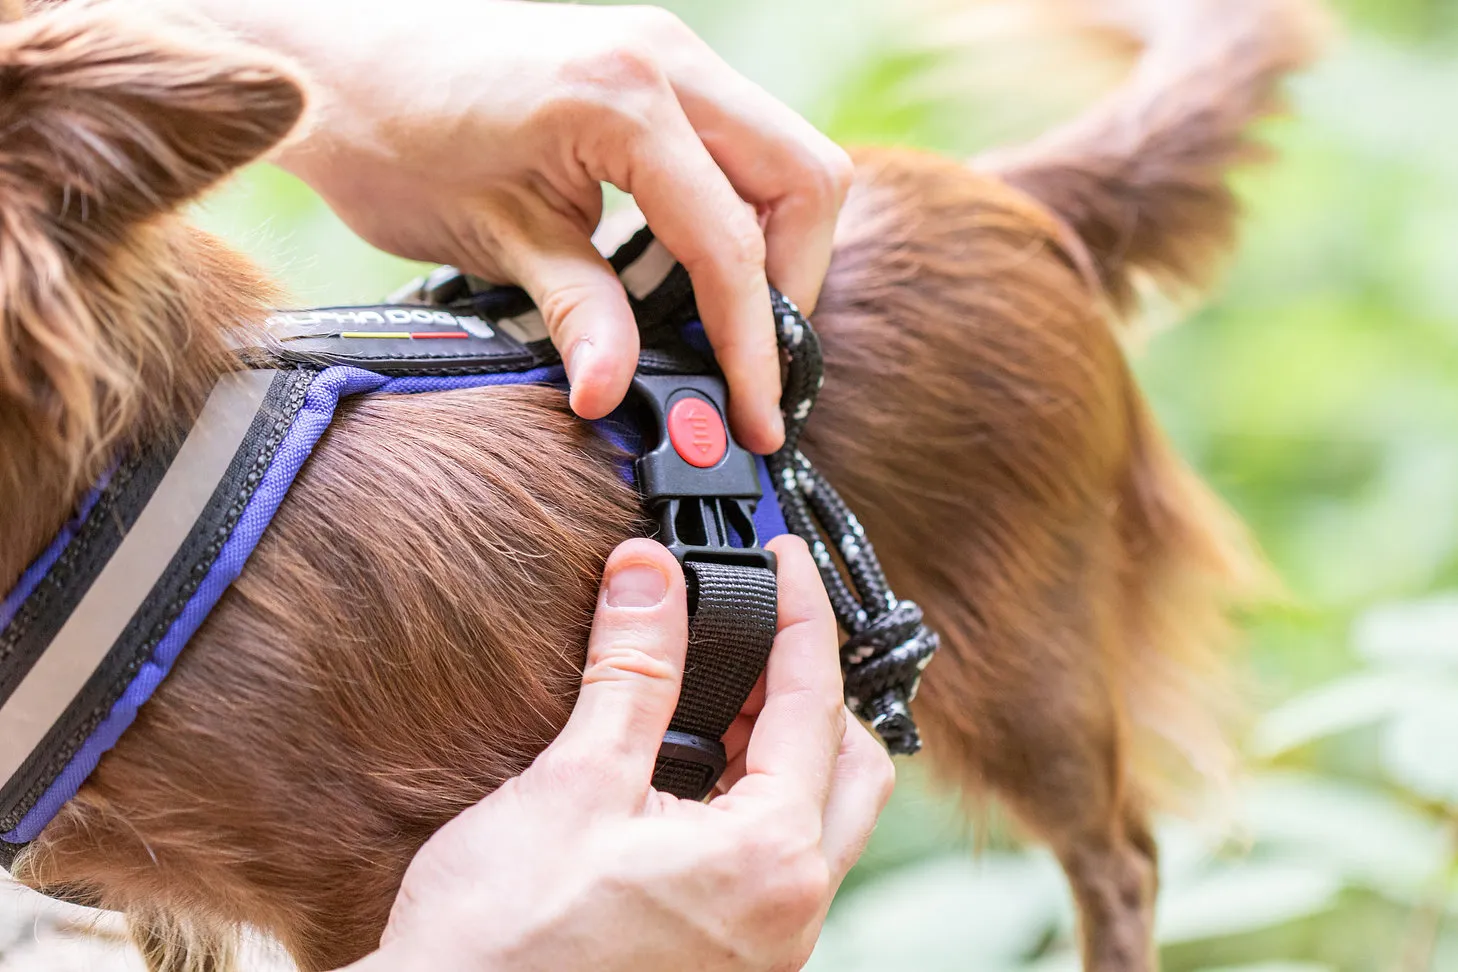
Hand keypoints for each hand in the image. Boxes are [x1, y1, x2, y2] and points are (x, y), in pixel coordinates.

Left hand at [197, 0, 852, 453]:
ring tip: (723, 325)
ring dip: (774, 247)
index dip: (752, 344)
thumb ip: (572, 310)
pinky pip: (741, 143)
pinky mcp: (655, 68)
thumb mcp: (485, 236)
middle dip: (790, 286)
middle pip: (806, 181)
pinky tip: (691, 267)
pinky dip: (740, 211)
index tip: (753, 419)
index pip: (732, 242)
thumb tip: (616, 394)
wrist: (329, 56)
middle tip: (747, 363)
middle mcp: (665, 60)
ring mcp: (666, 53)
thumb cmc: (386, 134)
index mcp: (622, 100)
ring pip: (787, 156)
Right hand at [348, 535, 893, 971]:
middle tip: (759, 628)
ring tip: (718, 687)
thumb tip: (649, 576)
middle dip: (814, 686)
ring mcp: (764, 945)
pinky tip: (690, 768)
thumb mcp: (575, 784)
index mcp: (770, 862)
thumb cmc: (504, 942)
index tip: (782, 557)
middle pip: (849, 765)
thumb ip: (630, 671)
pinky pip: (775, 858)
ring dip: (785, 744)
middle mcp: (788, 911)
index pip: (817, 702)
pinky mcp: (727, 958)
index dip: (802, 613)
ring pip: (818, 817)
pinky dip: (752, 797)